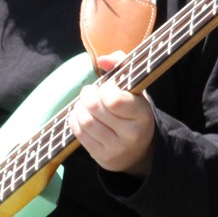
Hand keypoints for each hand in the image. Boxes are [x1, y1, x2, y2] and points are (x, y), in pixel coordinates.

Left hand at [69, 51, 154, 176]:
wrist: (138, 150)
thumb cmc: (132, 111)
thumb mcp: (134, 89)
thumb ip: (122, 65)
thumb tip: (102, 60)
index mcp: (142, 114)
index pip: (114, 100)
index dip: (105, 89)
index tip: (108, 87)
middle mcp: (132, 133)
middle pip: (95, 108)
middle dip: (87, 95)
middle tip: (90, 92)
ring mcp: (116, 148)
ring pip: (85, 121)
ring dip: (79, 107)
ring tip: (84, 104)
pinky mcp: (102, 157)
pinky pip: (79, 134)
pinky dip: (74, 120)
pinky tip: (81, 116)